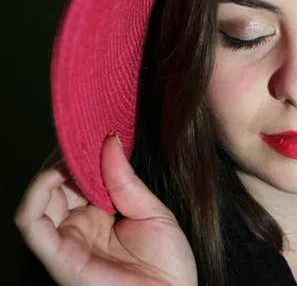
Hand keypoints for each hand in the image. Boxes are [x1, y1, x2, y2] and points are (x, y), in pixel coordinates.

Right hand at [15, 135, 196, 285]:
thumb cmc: (168, 263)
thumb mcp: (151, 212)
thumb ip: (125, 180)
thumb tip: (109, 140)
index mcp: (101, 215)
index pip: (79, 178)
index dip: (82, 154)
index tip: (95, 130)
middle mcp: (80, 227)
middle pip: (57, 185)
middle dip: (66, 158)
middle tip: (83, 137)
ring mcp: (67, 242)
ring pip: (39, 199)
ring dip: (49, 170)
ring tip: (71, 152)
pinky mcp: (59, 257)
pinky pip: (31, 223)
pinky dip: (36, 194)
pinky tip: (56, 173)